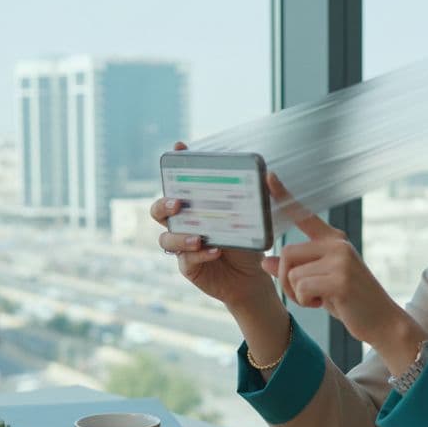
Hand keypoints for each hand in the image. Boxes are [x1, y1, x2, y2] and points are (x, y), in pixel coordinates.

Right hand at [152, 142, 276, 310]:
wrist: (251, 278)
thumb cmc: (247, 243)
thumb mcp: (252, 219)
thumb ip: (256, 199)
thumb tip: (269, 174)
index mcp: (194, 208)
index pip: (178, 184)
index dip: (174, 166)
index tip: (178, 148)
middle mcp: (183, 225)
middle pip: (158, 210)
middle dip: (164, 204)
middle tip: (178, 203)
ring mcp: (182, 246)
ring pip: (166, 239)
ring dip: (180, 236)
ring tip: (198, 237)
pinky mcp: (188, 267)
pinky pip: (186, 260)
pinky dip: (199, 255)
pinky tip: (215, 251)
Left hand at [261, 173, 426, 363]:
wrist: (382, 321)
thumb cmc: (349, 301)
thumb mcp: (319, 282)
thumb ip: (294, 269)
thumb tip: (264, 261)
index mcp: (332, 240)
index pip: (303, 214)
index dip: (283, 195)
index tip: (268, 176)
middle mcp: (337, 244)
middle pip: (288, 254)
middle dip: (286, 281)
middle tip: (305, 295)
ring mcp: (341, 259)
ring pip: (292, 274)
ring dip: (297, 295)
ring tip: (319, 299)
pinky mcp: (340, 278)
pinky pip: (302, 288)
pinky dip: (307, 302)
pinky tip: (327, 303)